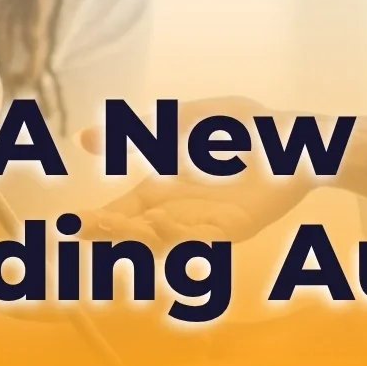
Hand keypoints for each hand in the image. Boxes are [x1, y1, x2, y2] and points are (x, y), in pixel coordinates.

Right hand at [79, 95, 318, 244]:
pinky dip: (179, 237)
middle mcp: (180, 213)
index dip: (96, 222)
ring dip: (140, 239)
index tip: (69, 227)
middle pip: (136, 234)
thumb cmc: (242, 128)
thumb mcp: (182, 121)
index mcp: (163, 191)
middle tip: (87, 231)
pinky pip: (202, 241)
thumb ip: (140, 130)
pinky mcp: (235, 228)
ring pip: (164, 244)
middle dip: (111, 235)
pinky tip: (158, 226)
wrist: (297, 136)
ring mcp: (206, 224)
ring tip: (117, 227)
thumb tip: (82, 138)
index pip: (121, 212)